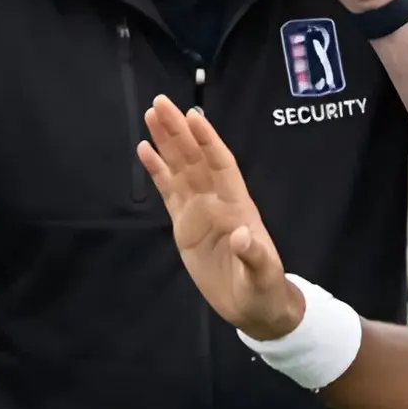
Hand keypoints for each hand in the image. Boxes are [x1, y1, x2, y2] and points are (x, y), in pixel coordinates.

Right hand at [138, 94, 298, 339]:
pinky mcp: (185, 224)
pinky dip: (157, 171)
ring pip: (181, 169)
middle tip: (159, 102)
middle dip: (179, 131)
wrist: (252, 306)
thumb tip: (242, 236)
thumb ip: (253, 256)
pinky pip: (168, 191)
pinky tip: (144, 150)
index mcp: (238, 206)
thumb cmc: (263, 289)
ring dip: (166, 142)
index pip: (221, 165)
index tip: (193, 117)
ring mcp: (199, 210)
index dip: (208, 142)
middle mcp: (217, 201)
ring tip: (150, 115)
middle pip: (195, 159)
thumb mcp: (262, 275)